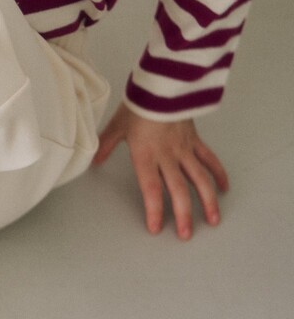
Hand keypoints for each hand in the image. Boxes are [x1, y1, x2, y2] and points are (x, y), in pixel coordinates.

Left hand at [93, 103, 229, 240]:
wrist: (163, 84)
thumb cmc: (139, 104)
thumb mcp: (117, 126)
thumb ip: (107, 145)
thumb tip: (94, 161)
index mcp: (146, 156)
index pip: (151, 189)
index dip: (154, 210)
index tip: (155, 228)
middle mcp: (168, 156)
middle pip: (179, 190)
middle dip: (183, 215)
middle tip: (184, 235)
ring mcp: (185, 149)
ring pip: (200, 179)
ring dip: (207, 201)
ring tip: (212, 220)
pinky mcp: (195, 140)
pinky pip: (210, 159)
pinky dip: (218, 174)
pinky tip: (223, 189)